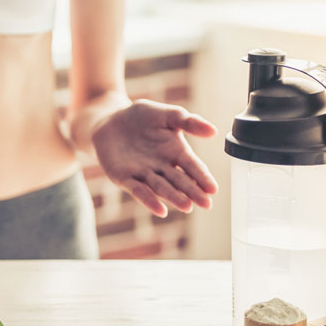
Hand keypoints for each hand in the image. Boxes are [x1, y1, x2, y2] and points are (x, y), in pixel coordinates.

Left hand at [92, 99, 217, 216]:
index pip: (192, 167)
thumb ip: (189, 122)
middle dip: (192, 191)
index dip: (202, 177)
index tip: (213, 189)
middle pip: (179, 181)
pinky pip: (138, 190)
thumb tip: (214, 131)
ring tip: (187, 206)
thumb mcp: (167, 114)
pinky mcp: (124, 178)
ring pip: (161, 187)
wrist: (111, 120)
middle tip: (206, 203)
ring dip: (174, 197)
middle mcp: (162, 167)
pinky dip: (149, 200)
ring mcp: (144, 174)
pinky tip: (160, 210)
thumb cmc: (142, 117)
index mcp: (176, 152)